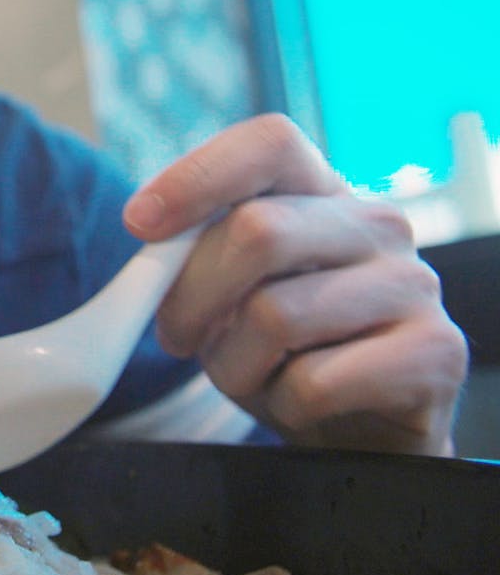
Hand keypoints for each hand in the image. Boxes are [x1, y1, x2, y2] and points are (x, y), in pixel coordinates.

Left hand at [123, 114, 468, 455]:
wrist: (363, 431)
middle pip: (256, 231)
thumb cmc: (284, 350)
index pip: (268, 144)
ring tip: (248, 375)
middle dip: (190, 295)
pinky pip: (315, 382)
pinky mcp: (435, 353)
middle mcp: (378, 225)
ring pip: (275, 315)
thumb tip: (150, 245)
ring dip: (232, 364)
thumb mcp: (233, 292)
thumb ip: (199, 255)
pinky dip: (281, 404)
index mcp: (323, 193)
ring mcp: (414, 285)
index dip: (197, 177)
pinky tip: (298, 403)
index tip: (139, 223)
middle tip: (176, 337)